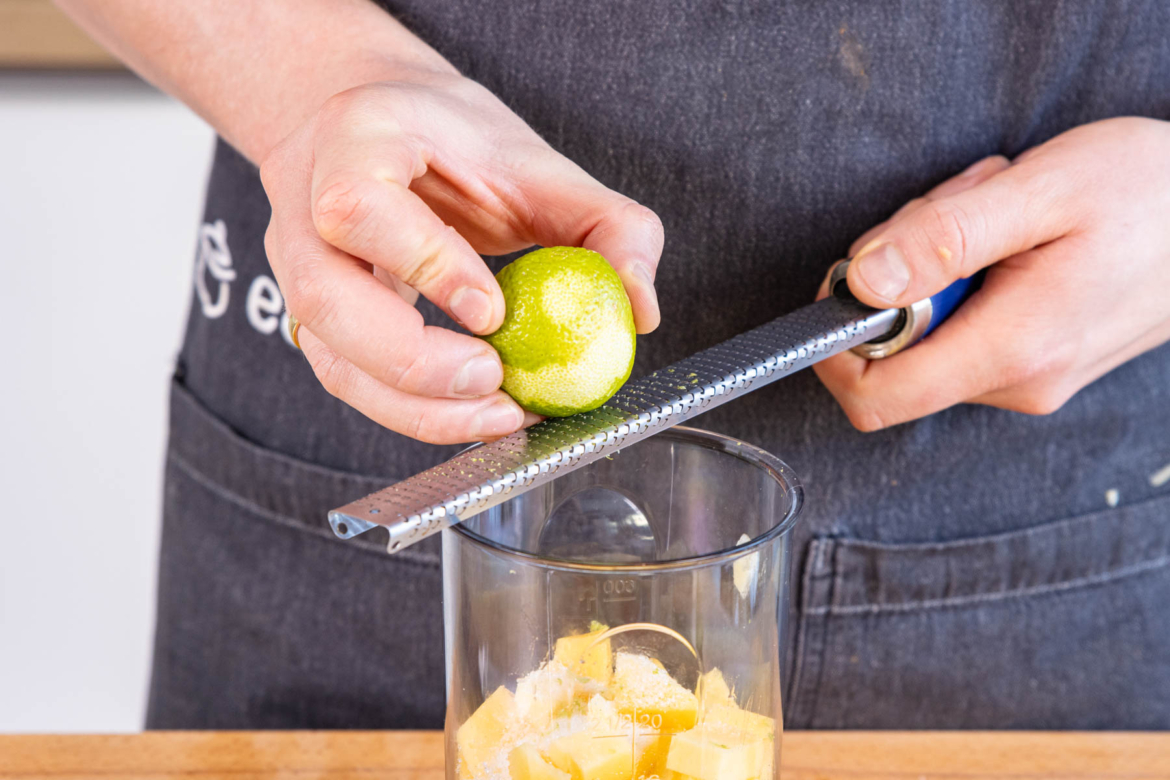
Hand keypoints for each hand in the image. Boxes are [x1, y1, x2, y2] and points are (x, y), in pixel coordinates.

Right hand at [261, 68, 662, 443]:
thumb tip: (641, 308)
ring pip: (328, 358)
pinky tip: (474, 415)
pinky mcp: (313, 319)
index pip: (359, 208)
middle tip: (493, 381)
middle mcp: (303, 207)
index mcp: (352, 141)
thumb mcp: (533, 158)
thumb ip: (604, 222)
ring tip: (497, 417)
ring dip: (414, 406)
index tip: (492, 312)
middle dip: (411, 360)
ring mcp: (296, 268)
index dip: (425, 266)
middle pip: (322, 297)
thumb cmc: (449, 138)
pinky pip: (349, 382)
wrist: (372, 123)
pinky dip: (413, 413)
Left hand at [814, 117, 1169, 430]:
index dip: (836, 345)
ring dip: (940, 269)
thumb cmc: (1149, 191)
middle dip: (902, 276)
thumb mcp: (1039, 191)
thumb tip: (861, 282)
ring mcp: (1029, 380)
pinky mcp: (1036, 365)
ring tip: (1001, 217)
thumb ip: (942, 238)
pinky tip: (1014, 240)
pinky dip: (967, 279)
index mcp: (1014, 349)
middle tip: (956, 212)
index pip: (876, 397)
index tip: (847, 283)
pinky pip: (964, 330)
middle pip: (895, 354)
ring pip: (930, 335)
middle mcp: (1018, 382)